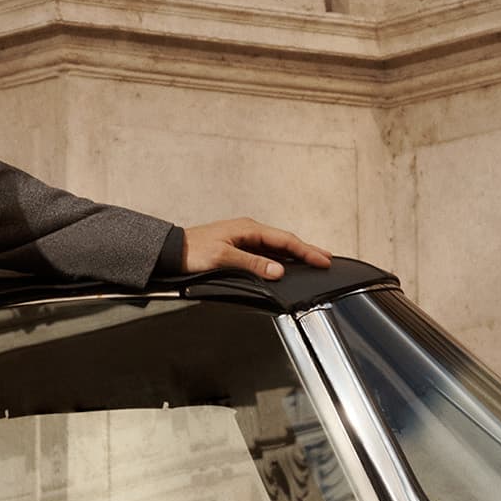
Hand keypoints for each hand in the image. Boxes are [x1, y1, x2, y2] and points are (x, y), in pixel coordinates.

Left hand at [180, 218, 336, 278]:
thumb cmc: (192, 251)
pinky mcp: (239, 249)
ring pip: (276, 248)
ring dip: (295, 255)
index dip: (306, 251)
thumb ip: (252, 264)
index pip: (285, 240)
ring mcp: (244, 240)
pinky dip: (281, 260)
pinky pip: (266, 254)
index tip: (324, 260)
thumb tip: (279, 271)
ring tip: (314, 262)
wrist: (171, 251)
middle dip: (307, 250)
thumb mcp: (222, 258)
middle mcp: (249, 231)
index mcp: (248, 228)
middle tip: (328, 259)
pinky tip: (288, 267)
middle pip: (285, 241)